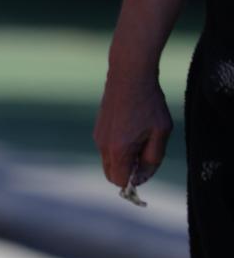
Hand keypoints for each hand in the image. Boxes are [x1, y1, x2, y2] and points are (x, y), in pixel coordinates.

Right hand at [94, 68, 172, 192]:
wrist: (129, 75)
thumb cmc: (148, 103)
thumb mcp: (160, 132)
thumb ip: (153, 159)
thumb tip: (142, 177)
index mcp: (119, 151)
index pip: (120, 182)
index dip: (134, 181)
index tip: (145, 170)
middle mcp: (103, 146)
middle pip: (112, 174)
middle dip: (127, 172)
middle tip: (145, 155)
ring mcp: (98, 136)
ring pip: (109, 160)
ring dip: (123, 158)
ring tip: (141, 136)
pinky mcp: (98, 128)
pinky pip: (107, 147)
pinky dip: (118, 147)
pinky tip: (132, 127)